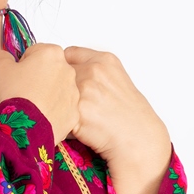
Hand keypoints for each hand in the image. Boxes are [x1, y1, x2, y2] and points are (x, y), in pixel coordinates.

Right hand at [0, 44, 79, 145]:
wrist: (23, 127)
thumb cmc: (12, 93)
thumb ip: (3, 56)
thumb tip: (7, 59)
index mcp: (52, 53)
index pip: (35, 52)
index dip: (22, 64)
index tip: (16, 76)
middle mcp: (68, 70)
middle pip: (49, 70)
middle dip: (37, 78)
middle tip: (22, 91)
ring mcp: (74, 93)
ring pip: (57, 90)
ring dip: (46, 95)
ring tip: (30, 106)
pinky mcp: (74, 114)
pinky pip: (61, 109)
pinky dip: (52, 112)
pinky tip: (38, 117)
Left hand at [64, 46, 170, 174]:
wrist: (139, 139)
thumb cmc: (130, 114)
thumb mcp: (116, 79)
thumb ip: (92, 69)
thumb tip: (67, 68)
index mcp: (104, 60)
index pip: (68, 53)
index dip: (65, 67)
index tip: (66, 77)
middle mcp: (93, 71)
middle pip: (59, 73)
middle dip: (61, 86)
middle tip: (75, 101)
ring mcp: (84, 90)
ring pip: (55, 93)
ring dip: (59, 103)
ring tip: (78, 115)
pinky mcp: (77, 112)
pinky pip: (57, 113)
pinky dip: (62, 121)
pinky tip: (78, 127)